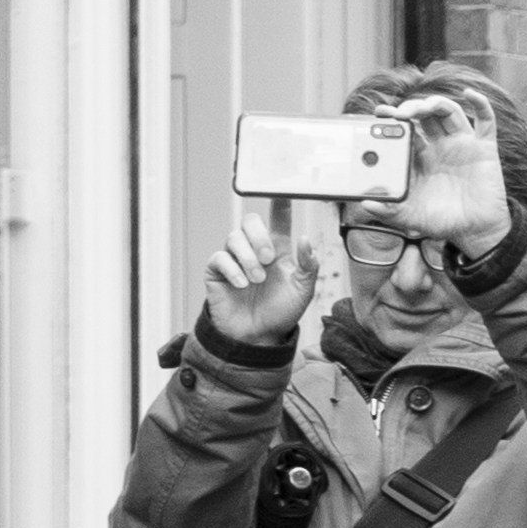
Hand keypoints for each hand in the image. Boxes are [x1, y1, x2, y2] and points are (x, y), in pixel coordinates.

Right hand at [203, 204, 319, 349]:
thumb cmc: (281, 312)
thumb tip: (305, 239)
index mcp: (278, 249)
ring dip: (248, 258)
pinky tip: (242, 284)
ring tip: (257, 280)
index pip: (278, 219)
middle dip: (259, 236)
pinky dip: (232, 269)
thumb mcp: (304, 290)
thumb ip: (309, 265)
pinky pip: (219, 258)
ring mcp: (235, 259)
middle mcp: (254, 249)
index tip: (282, 190)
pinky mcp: (217, 272)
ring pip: (234, 237)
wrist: (258, 337)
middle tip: (269, 259)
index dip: (279, 203)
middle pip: (250, 221)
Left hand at [395, 88, 512, 259]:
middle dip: (410, 108)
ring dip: (434, 103)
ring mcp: (462, 144)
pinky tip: (470, 94)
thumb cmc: (442, 222)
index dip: (392, 118)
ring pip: (448, 111)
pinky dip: (480, 103)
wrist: (475, 232)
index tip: (379, 114)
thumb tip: (365, 202)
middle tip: (398, 114)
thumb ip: (389, 210)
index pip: (404, 130)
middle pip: (424, 115)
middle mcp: (440, 146)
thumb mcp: (411, 217)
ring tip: (420, 108)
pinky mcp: (484, 148)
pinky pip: (486, 120)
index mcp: (420, 158)